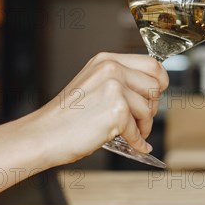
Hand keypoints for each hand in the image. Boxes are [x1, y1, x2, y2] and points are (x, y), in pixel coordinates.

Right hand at [33, 52, 168, 164]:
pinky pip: (138, 129)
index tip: (157, 93)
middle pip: (155, 86)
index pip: (152, 64)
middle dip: (152, 106)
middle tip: (141, 119)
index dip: (160, 81)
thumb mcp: (93, 83)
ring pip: (149, 108)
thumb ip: (120, 80)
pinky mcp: (116, 111)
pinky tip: (133, 144)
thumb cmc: (67, 115)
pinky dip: (137, 141)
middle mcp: (111, 69)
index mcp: (107, 60)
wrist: (43, 135)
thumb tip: (153, 88)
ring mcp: (114, 89)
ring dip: (144, 125)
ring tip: (131, 132)